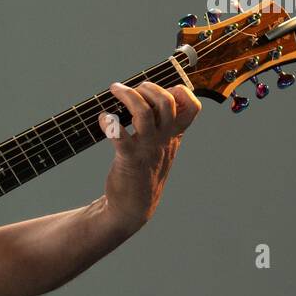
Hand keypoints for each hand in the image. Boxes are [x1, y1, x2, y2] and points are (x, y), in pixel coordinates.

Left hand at [97, 80, 200, 235]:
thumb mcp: (161, 148)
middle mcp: (164, 140)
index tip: (163, 89)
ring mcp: (147, 149)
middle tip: (132, 88)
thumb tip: (148, 97)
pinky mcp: (128, 159)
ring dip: (128, 96)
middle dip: (149, 87)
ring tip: (115, 89)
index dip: (182, 92)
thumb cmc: (143, 172)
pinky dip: (109, 122)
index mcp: (174, 136)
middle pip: (167, 102)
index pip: (193, 108)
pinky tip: (103, 118)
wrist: (133, 207)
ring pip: (143, 112)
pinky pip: (120, 135)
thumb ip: (161, 126)